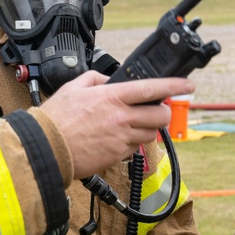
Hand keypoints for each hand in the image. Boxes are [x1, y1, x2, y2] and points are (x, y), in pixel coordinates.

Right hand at [40, 71, 189, 177]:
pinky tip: (115, 139)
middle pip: (161, 115)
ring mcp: (121, 138)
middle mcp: (122, 117)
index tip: (188, 84)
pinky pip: (134, 149)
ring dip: (147, 129)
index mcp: (113, 97)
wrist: (46, 148)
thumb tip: (108, 79)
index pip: (153, 88)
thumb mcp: (73, 87)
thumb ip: (95, 78)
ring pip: (151, 134)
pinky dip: (130, 143)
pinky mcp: (117, 156)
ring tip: (131, 125)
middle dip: (163, 112)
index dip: (175, 85)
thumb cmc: (56, 119)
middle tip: (156, 109)